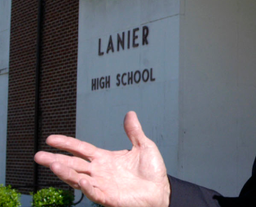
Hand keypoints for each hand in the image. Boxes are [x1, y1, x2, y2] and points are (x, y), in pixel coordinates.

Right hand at [34, 111, 170, 206]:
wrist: (161, 190)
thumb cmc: (152, 171)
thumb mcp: (143, 146)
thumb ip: (134, 132)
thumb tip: (130, 113)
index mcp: (106, 159)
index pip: (82, 150)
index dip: (67, 144)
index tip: (50, 139)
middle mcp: (100, 172)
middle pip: (74, 165)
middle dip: (56, 160)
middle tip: (38, 156)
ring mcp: (103, 185)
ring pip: (79, 179)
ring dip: (66, 173)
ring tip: (53, 165)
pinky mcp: (109, 197)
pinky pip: (94, 192)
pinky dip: (87, 187)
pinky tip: (80, 180)